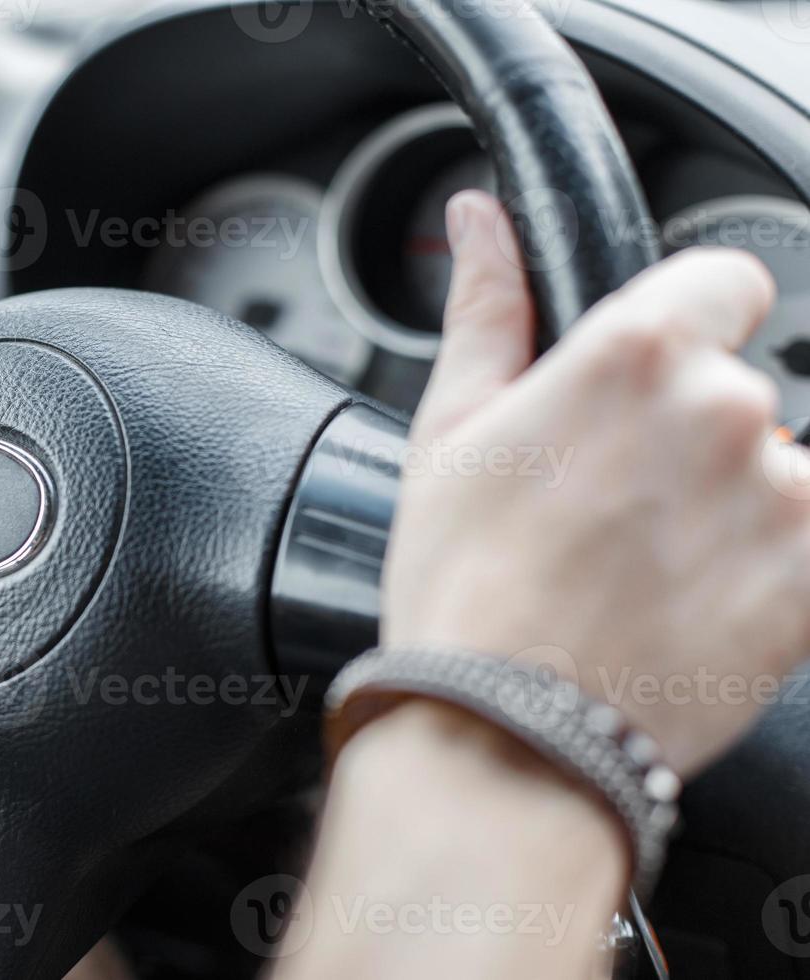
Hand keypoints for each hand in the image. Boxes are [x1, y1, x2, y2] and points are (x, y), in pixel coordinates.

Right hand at [383, 190, 806, 774]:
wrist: (507, 731)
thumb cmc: (464, 584)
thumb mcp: (450, 432)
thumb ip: (487, 308)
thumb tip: (479, 219)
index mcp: (632, 353)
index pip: (730, 280)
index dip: (692, 326)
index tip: (655, 380)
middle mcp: (724, 409)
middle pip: (745, 388)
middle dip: (691, 437)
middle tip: (615, 509)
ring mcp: (781, 498)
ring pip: (779, 472)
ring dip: (733, 507)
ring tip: (649, 571)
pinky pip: (807, 539)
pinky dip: (770, 567)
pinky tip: (694, 604)